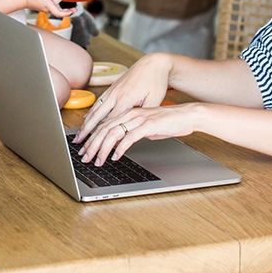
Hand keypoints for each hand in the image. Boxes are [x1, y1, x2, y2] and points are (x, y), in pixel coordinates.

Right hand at [22, 0, 75, 18]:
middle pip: (59, 6)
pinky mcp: (45, 1)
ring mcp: (46, 4)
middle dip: (66, 2)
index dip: (67, 13)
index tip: (73, 11)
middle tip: (74, 4)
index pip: (59, 13)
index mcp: (47, 6)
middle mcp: (48, 6)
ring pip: (56, 0)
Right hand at [74, 53, 172, 143]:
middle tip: (79, 145)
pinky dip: (90, 112)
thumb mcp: (154, 101)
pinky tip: (85, 120)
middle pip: (97, 118)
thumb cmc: (155, 82)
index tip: (97, 148)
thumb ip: (142, 117)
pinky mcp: (112, 88)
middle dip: (87, 133)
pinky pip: (98, 102)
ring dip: (85, 124)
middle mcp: (115, 95)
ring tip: (78, 136)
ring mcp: (112, 91)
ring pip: (95, 110)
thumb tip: (133, 132)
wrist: (154, 63)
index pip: (110, 123)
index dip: (103, 137)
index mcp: (125, 99)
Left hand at [76, 103, 198, 165]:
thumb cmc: (169, 122)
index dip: (92, 138)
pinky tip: (115, 157)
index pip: (104, 124)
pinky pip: (129, 137)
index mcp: (128, 112)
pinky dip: (120, 148)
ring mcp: (139, 118)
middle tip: (84, 158)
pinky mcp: (148, 125)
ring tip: (97, 160)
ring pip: (113, 133)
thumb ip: (133, 132)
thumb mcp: (146, 127)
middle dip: (92, 145)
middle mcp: (131, 113)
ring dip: (103, 149)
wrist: (187, 115)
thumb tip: (123, 142)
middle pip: (104, 129)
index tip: (84, 149)